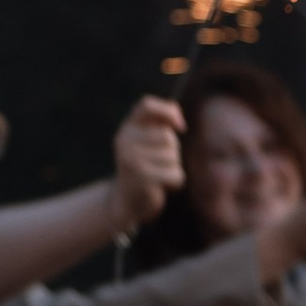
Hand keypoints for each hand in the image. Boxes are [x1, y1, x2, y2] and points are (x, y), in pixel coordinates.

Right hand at [110, 96, 184, 228]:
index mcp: (127, 128)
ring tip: (158, 174)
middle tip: (159, 163)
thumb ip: (162, 123)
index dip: (168, 111)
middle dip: (173, 151)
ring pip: (173, 156)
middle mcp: (125, 142)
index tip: (180, 127)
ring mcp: (131, 160)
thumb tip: (179, 123)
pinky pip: (176, 175)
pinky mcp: (142, 179)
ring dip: (173, 168)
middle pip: (167, 136)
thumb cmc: (146, 166)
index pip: (146, 105)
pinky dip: (175, 182)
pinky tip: (161, 186)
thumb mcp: (149, 141)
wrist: (126, 201)